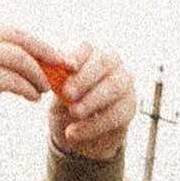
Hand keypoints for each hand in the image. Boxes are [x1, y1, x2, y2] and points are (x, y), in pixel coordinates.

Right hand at [0, 29, 57, 153]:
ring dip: (38, 75)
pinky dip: (29, 89)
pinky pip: (15, 81)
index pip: (11, 32)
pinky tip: (33, 98)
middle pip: (20, 39)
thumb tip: (25, 64)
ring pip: (20, 59)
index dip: (37, 43)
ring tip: (44, 89)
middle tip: (65, 66)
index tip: (55, 56)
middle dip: (46, 52)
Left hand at [49, 42, 137, 159]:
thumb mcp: (56, 92)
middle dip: (85, 78)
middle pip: (104, 63)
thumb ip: (56, 80)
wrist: (78, 130)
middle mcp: (112, 64)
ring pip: (114, 87)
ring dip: (92, 101)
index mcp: (91, 54)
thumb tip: (50, 69)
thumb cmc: (66, 103)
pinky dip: (94, 125)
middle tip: (67, 94)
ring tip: (73, 113)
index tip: (67, 67)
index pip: (87, 48)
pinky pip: (116, 114)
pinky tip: (75, 132)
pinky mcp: (129, 106)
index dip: (78, 56)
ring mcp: (124, 83)